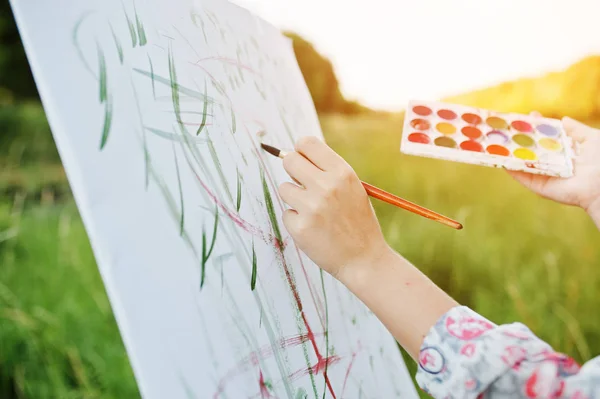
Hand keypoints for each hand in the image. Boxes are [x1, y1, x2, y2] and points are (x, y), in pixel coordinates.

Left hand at [278, 136, 389, 279]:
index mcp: (342, 173)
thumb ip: (328, 172)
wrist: (364, 260)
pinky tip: (314, 230)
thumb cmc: (357, 222)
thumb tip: (293, 155)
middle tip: (303, 185)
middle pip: (289, 161)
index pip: (307, 143)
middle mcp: (327, 186)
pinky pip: (286, 213)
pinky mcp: (300, 227)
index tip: (303, 161)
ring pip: (284, 188)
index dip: (301, 151)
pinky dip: (296, 221)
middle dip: (292, 171)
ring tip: (314, 212)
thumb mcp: (352, 189)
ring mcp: (312, 207)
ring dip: (294, 199)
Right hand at [507, 114, 599, 219]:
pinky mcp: (539, 186)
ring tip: (497, 140)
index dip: (539, 126)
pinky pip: (522, 177)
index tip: (530, 115)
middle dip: (521, 138)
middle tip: (509, 126)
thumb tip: (563, 119)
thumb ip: (576, 130)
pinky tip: (499, 158)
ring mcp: (545, 175)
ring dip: (510, 152)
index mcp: (566, 152)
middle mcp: (554, 163)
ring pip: (524, 162)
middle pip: (533, 149)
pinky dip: (510, 168)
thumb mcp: (592, 139)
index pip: (548, 137)